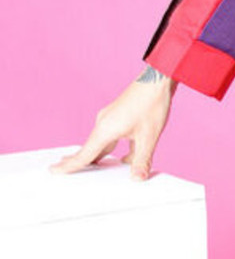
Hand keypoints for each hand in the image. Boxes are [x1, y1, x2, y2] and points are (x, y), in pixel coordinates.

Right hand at [50, 67, 177, 181]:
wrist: (157, 80)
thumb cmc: (152, 104)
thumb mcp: (149, 137)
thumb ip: (142, 160)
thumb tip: (137, 178)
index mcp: (105, 130)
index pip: (85, 154)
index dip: (70, 165)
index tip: (54, 171)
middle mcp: (103, 123)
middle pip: (88, 148)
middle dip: (76, 160)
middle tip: (58, 169)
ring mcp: (109, 118)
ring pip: (99, 142)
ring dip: (93, 155)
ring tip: (85, 166)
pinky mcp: (117, 116)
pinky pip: (108, 137)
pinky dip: (107, 148)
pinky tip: (117, 158)